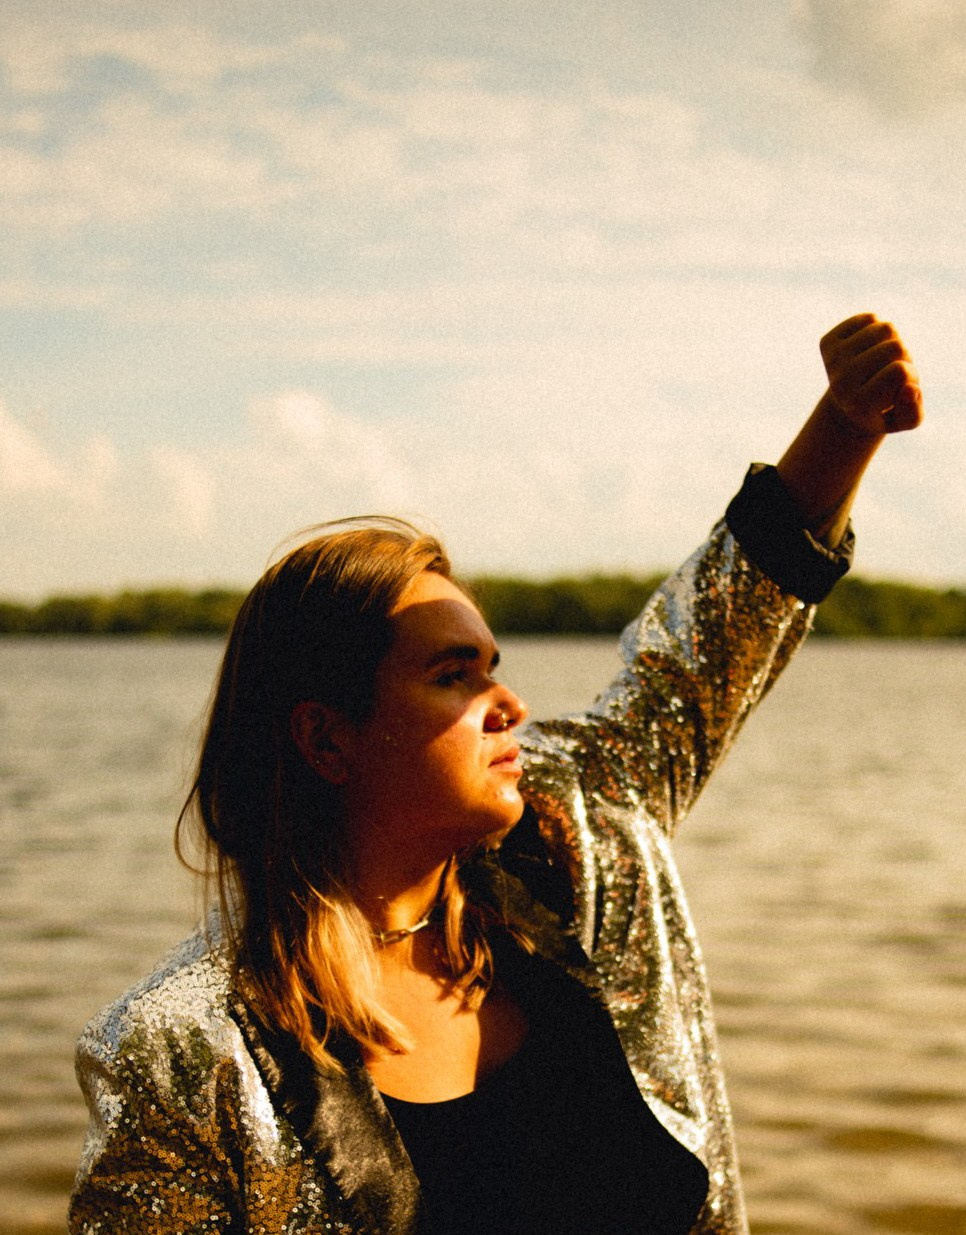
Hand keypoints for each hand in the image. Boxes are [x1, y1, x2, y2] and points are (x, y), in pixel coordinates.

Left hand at [820, 313, 922, 436]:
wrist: (847, 405)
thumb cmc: (883, 411)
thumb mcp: (904, 421)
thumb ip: (913, 413)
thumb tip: (909, 389)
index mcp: (859, 405)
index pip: (900, 371)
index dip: (911, 375)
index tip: (900, 388)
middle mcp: (841, 383)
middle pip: (895, 347)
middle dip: (904, 356)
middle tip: (890, 372)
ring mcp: (832, 361)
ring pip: (884, 328)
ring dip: (893, 341)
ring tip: (882, 359)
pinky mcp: (827, 342)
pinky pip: (869, 318)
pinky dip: (878, 328)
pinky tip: (870, 347)